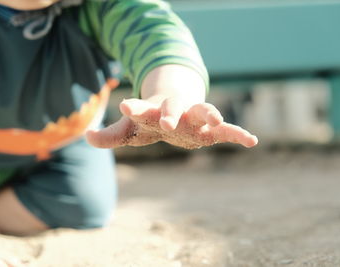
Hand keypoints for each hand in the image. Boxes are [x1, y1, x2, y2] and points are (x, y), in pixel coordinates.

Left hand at [86, 96, 257, 148]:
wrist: (175, 107)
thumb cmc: (150, 120)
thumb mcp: (131, 129)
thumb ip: (111, 135)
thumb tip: (87, 137)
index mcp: (153, 112)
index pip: (141, 109)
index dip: (133, 108)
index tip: (123, 105)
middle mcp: (175, 112)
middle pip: (174, 109)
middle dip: (171, 114)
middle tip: (167, 122)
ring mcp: (193, 118)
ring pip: (203, 112)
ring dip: (209, 114)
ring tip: (216, 119)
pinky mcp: (209, 129)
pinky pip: (227, 131)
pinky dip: (238, 134)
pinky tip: (252, 141)